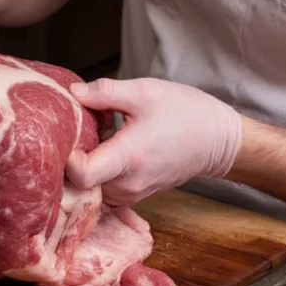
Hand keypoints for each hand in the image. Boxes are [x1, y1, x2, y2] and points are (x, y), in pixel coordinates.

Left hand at [65, 77, 242, 205]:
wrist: (217, 140)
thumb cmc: (185, 113)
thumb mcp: (144, 92)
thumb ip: (104, 92)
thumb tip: (73, 93)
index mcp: (128, 158)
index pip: (80, 175)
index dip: (68, 156)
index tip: (71, 135)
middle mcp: (128, 183)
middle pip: (81, 183)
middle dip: (75, 158)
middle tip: (81, 131)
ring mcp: (133, 192)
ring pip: (92, 188)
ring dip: (88, 165)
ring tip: (97, 137)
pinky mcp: (136, 194)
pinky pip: (106, 188)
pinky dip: (101, 172)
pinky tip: (109, 147)